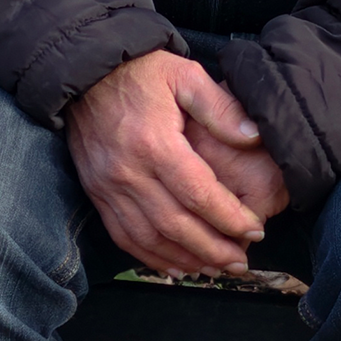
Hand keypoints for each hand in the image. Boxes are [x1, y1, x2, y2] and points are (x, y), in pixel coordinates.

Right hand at [65, 51, 272, 278]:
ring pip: (149, 238)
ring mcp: (108, 187)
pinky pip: (123, 236)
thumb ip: (219, 107)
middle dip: (212, 248)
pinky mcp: (96, 193)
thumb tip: (253, 135)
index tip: (255, 229)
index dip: (229, 217)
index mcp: (155, 143)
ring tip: (216, 269)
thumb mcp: (184, 74)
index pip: (198, 193)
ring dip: (185, 259)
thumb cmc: (141, 72)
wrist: (85, 72)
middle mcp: (129, 172)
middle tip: (241, 262)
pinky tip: (176, 267)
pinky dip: (151, 257)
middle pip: (176, 225)